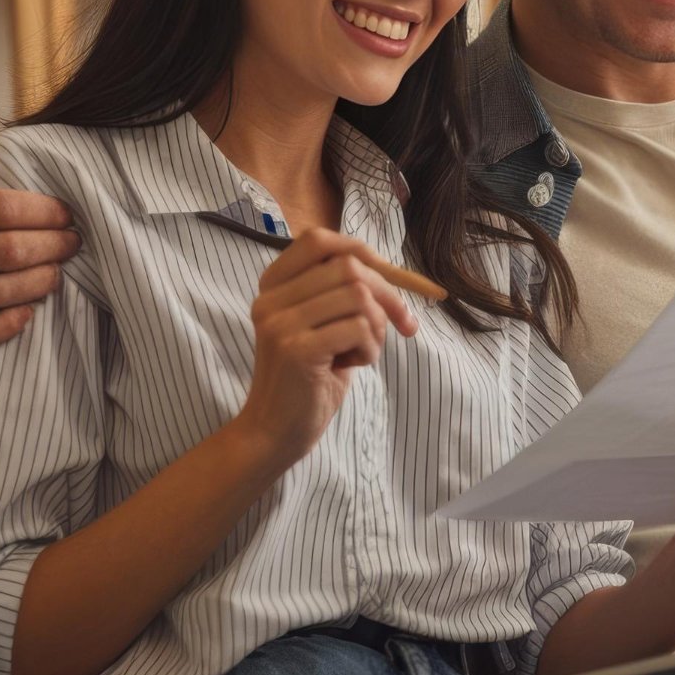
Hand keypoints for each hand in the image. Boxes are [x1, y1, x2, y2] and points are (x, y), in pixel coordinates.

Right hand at [0, 114, 80, 350]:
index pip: (1, 209)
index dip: (43, 212)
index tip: (66, 214)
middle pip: (8, 252)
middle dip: (52, 247)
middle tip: (73, 242)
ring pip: (0, 293)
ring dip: (42, 282)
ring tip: (58, 270)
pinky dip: (12, 323)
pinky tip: (30, 307)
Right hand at [234, 227, 420, 474]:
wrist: (274, 433)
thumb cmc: (309, 379)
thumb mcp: (324, 326)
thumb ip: (344, 295)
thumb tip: (396, 274)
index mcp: (273, 286)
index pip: (319, 240)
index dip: (360, 251)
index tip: (386, 279)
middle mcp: (271, 299)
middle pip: (348, 266)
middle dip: (388, 295)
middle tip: (404, 324)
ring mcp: (280, 323)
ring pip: (359, 296)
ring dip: (378, 327)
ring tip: (364, 352)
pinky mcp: (296, 350)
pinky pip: (360, 328)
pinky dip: (371, 348)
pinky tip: (353, 366)